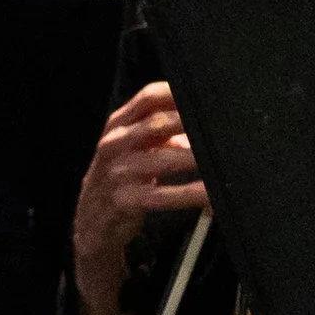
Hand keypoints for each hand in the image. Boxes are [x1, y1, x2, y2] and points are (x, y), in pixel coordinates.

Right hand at [73, 80, 210, 314]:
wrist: (91, 221)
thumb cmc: (120, 179)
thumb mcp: (132, 150)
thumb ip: (163, 135)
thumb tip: (203, 128)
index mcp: (117, 125)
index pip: (147, 97)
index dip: (177, 93)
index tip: (208, 96)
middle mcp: (114, 143)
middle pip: (157, 123)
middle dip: (192, 123)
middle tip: (224, 126)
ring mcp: (117, 172)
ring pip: (165, 159)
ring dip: (198, 159)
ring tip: (224, 159)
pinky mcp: (124, 200)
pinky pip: (164, 195)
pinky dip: (190, 194)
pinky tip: (211, 194)